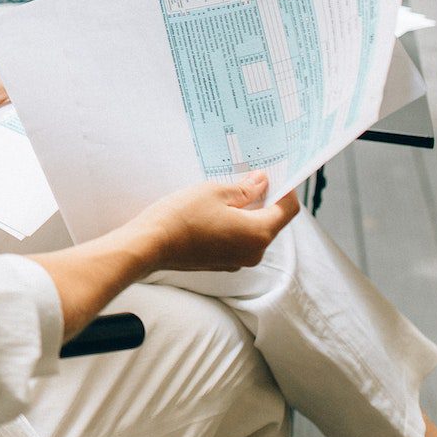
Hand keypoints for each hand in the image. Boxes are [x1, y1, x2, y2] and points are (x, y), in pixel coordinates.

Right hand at [128, 172, 299, 272]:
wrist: (149, 245)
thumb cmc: (181, 216)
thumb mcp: (215, 192)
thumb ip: (245, 189)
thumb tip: (262, 182)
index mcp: (259, 234)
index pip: (287, 210)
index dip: (286, 189)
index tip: (277, 173)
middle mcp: (254, 252)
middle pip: (271, 221)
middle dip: (264, 199)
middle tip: (249, 176)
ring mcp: (237, 261)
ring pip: (252, 232)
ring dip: (247, 212)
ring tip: (228, 191)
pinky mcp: (221, 263)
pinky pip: (237, 241)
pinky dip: (234, 225)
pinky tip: (215, 211)